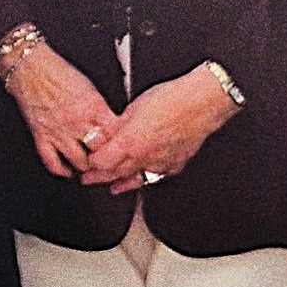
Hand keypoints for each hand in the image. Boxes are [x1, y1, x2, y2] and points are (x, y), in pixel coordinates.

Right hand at [1, 35, 117, 181]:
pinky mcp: (41, 136)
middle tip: (110, 160)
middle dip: (107, 157)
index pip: (115, 133)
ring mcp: (59, 131)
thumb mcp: (89, 86)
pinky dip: (62, 170)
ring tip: (91, 166)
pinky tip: (68, 171)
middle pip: (100, 151)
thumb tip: (112, 123)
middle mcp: (77, 122)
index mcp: (92, 106)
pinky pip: (53, 162)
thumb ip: (100, 108)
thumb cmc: (57, 72)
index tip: (123, 146)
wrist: (30, 67)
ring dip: (87, 166)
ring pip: (80, 161)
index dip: (121, 142)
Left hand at [82, 64, 238, 193]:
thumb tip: (108, 131)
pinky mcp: (175, 164)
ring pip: (135, 179)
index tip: (85, 162)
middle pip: (115, 173)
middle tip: (88, 179)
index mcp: (130, 141)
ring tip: (111, 187)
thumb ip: (119, 124)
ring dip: (120, 183)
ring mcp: (160, 162)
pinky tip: (141, 180)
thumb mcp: (134, 107)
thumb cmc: (171, 99)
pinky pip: (155, 176)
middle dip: (99, 177)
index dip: (91, 164)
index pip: (102, 162)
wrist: (202, 103)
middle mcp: (144, 156)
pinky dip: (145, 179)